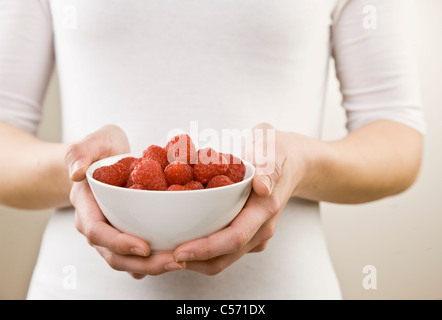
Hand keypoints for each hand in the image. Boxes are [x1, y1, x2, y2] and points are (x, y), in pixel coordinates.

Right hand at [65, 124, 184, 278]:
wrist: (105, 158)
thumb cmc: (101, 148)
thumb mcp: (94, 142)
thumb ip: (80, 152)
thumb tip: (75, 172)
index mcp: (86, 206)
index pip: (97, 232)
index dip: (119, 243)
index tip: (145, 247)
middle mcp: (97, 225)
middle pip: (114, 255)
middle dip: (143, 263)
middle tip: (173, 261)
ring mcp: (112, 232)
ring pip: (127, 260)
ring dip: (152, 266)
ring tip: (179, 263)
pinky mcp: (127, 233)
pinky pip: (138, 254)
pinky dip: (155, 260)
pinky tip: (176, 258)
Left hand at [172, 123, 303, 274]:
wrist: (291, 161)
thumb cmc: (276, 151)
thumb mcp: (272, 148)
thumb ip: (268, 166)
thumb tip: (262, 186)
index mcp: (264, 210)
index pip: (233, 238)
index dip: (205, 248)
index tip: (177, 252)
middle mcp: (259, 229)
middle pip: (223, 257)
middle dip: (189, 261)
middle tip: (156, 258)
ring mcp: (252, 234)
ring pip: (220, 258)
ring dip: (191, 260)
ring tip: (159, 254)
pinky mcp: (244, 234)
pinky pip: (220, 249)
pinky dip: (198, 250)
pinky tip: (176, 241)